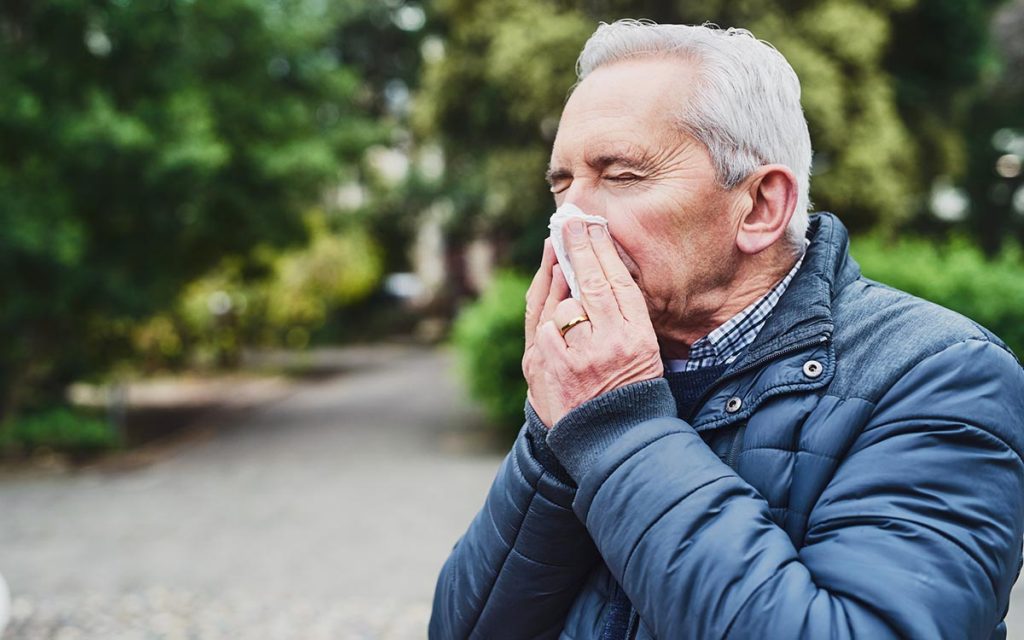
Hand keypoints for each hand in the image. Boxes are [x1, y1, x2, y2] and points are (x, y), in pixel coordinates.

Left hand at [523, 220, 662, 426]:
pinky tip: (552, 309)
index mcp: (638, 338)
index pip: (619, 283)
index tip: (591, 225)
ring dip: (561, 294)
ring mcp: (578, 358)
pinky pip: (543, 328)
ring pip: (564, 306)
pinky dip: (546, 319)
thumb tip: (600, 269)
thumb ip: (623, 314)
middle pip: (592, 284)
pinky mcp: (550, 370)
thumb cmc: (630, 389)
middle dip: (578, 248)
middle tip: (568, 221)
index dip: (603, 250)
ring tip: (564, 280)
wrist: (614, 440)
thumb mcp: (642, 351)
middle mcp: (611, 344)